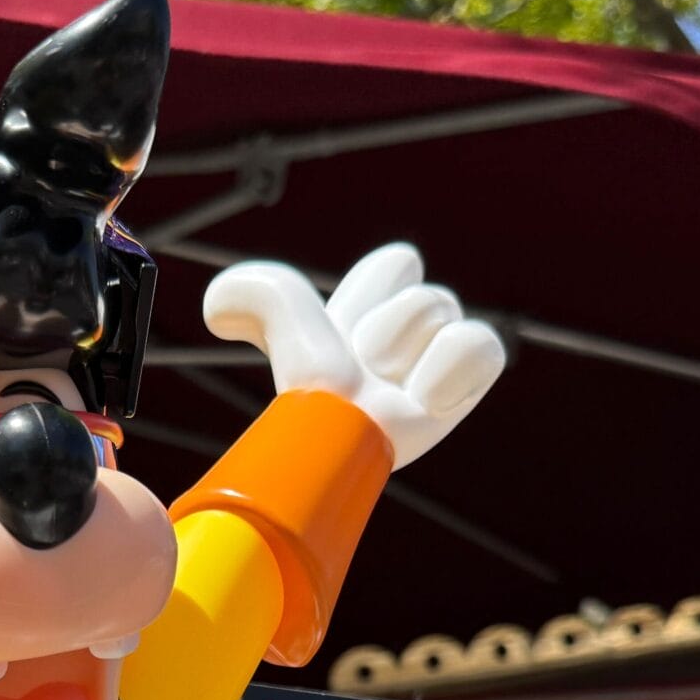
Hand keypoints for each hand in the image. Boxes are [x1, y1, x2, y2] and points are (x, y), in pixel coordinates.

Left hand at [204, 242, 504, 470]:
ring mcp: (436, 364)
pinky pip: (483, 345)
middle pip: (425, 290)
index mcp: (368, 319)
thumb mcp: (282, 317)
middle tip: (364, 363)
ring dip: (407, 345)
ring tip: (385, 384)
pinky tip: (424, 398)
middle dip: (389, 321)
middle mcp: (406, 340)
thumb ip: (257, 291)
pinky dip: (452, 367)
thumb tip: (217, 311)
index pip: (398, 265)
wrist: (338, 434)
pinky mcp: (461, 388)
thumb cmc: (310, 385)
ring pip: (445, 311)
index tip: (347, 327)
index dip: (378, 285)